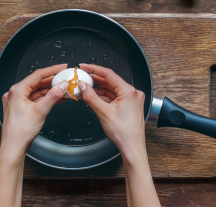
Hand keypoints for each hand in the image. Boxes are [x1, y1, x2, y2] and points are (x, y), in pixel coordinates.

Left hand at [0, 64, 68, 156]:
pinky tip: (57, 98)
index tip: (63, 67)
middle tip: (65, 78)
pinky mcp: (20, 108)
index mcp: (17, 90)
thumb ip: (53, 96)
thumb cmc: (20, 132)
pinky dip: (45, 98)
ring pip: (37, 91)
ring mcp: (17, 101)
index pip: (38, 75)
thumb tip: (62, 85)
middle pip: (37, 82)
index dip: (52, 70)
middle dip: (52, 81)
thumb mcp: (40, 111)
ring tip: (64, 89)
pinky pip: (35, 98)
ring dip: (50, 90)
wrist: (13, 148)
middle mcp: (15, 93)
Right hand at [79, 64, 160, 206]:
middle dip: (95, 79)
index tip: (84, 66)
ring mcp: (132, 99)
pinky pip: (115, 96)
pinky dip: (104, 96)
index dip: (94, 69)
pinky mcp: (130, 105)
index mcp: (129, 91)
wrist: (133, 148)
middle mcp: (133, 93)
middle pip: (110, 81)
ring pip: (112, 89)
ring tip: (85, 86)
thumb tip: (83, 86)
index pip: (109, 74)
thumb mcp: (103, 113)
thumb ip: (91, 97)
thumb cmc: (124, 133)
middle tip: (82, 75)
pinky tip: (94, 96)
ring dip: (99, 88)